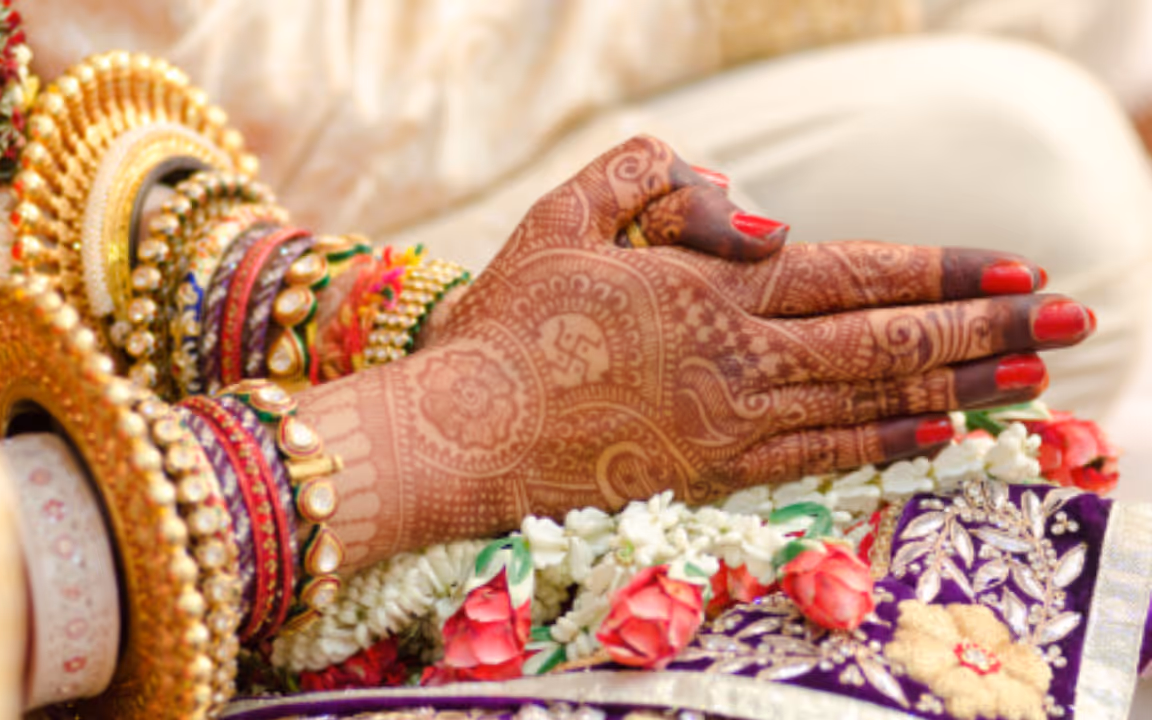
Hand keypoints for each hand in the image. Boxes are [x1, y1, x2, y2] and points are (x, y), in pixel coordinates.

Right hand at [303, 136, 1091, 567]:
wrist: (465, 431)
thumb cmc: (509, 322)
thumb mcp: (567, 213)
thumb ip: (659, 177)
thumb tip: (763, 216)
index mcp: (708, 286)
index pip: (854, 271)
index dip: (944, 269)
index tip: (1018, 268)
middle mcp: (738, 355)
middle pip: (887, 337)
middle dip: (988, 328)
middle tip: (1073, 321)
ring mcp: (731, 420)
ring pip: (869, 398)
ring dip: (961, 387)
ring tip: (1034, 380)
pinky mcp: (714, 472)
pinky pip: (822, 455)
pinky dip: (888, 442)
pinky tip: (941, 434)